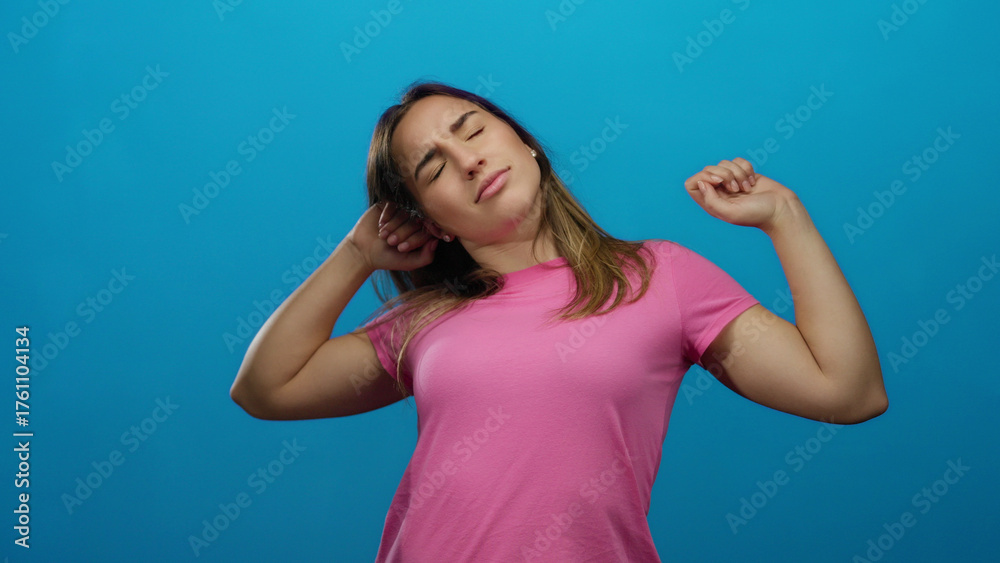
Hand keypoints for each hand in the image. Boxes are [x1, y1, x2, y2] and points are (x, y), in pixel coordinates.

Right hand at [346, 201, 438, 271]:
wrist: (364, 251)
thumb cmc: (388, 258)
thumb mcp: (409, 262)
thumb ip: (426, 257)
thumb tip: (436, 241)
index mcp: (423, 233)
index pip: (429, 230)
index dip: (416, 238)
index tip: (402, 248)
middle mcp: (415, 220)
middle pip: (418, 219)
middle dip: (404, 232)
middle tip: (392, 243)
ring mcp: (402, 211)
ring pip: (405, 211)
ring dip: (394, 225)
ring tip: (384, 237)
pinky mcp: (389, 204)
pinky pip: (393, 204)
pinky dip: (387, 215)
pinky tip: (381, 226)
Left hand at [685, 157, 799, 232]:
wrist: (780, 209)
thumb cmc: (756, 214)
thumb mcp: (730, 212)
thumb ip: (711, 200)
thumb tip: (701, 182)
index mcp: (710, 202)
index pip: (692, 183)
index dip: (702, 177)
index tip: (718, 182)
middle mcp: (718, 191)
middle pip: (707, 169)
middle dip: (724, 173)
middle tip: (735, 188)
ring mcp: (730, 181)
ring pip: (724, 163)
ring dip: (738, 173)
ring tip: (746, 188)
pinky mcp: (743, 173)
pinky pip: (738, 160)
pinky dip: (746, 168)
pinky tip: (752, 182)